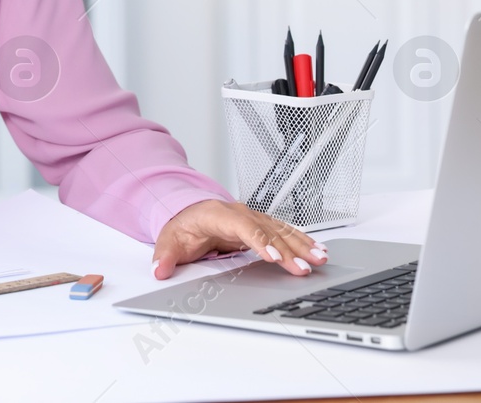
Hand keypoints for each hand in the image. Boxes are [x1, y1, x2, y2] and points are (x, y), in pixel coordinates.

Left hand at [151, 199, 328, 278]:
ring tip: (321, 258)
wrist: (188, 210)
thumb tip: (159, 269)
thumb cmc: (183, 226)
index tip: (273, 258)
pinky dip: (302, 241)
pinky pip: (285, 232)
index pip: (243, 227)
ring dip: (302, 245)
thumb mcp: (169, 239)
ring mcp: (254, 218)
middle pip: (268, 232)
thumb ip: (165, 255)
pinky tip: (318, 250)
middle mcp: (241, 214)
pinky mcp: (262, 225)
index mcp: (219, 215)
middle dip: (288, 251)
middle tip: (304, 268)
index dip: (259, 242)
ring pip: (281, 231)